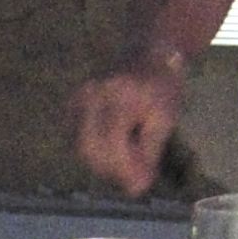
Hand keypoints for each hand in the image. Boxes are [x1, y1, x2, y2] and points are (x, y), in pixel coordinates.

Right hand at [67, 57, 186, 197]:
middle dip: (110, 170)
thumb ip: (148, 153)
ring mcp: (78, 97)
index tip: (139, 188)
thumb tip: (136, 188)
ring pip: (78, 145)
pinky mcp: (73, 101)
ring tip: (127, 163)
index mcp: (119, 97)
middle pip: (88, 148)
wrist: (148, 50)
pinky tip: (113, 149)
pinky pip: (74, 135)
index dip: (123, 171)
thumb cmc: (162, 84)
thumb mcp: (164, 118)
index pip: (111, 145)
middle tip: (133, 178)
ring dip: (100, 162)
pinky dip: (92, 149)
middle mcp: (92, 95)